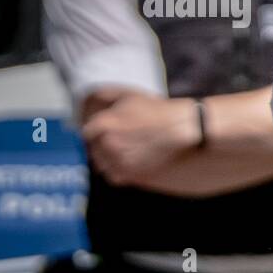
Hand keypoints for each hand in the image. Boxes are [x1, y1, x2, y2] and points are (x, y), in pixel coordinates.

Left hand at [82, 93, 198, 184]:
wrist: (185, 130)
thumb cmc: (159, 112)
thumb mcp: (130, 96)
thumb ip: (105, 96)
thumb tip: (90, 101)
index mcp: (103, 124)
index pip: (87, 133)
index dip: (96, 132)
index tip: (105, 132)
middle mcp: (107, 144)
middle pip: (93, 150)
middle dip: (102, 146)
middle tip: (120, 141)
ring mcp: (119, 161)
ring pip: (102, 165)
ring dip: (109, 159)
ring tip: (127, 151)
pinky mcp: (131, 175)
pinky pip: (114, 177)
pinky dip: (119, 170)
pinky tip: (131, 161)